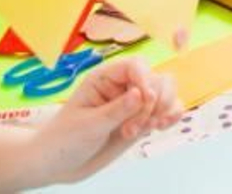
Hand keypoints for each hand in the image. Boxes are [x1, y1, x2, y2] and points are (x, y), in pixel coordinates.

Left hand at [31, 58, 179, 182]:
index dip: (145, 79)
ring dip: (162, 110)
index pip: (135, 66)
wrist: (60, 164)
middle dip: (152, 103)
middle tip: (133, 129)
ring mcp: (134, 103)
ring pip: (166, 92)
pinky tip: (162, 126)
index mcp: (106, 78)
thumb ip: (116, 110)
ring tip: (146, 130)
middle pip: (156, 78)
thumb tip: (140, 94)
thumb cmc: (65, 139)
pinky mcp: (142, 119)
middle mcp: (123, 86)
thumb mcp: (88, 125)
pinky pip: (168, 110)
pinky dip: (171, 116)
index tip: (147, 100)